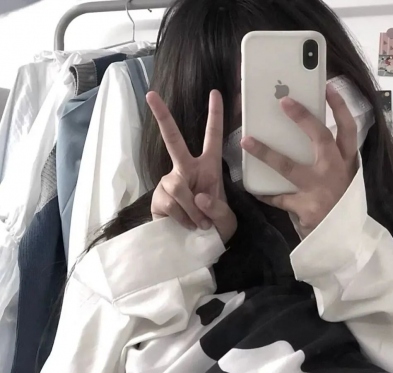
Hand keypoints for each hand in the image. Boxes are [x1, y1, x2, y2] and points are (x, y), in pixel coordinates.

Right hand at [147, 90, 236, 243]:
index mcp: (208, 167)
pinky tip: (186, 224)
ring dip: (191, 210)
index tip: (215, 92)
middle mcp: (186, 169)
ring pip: (177, 186)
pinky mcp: (158, 198)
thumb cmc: (217, 225)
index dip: (214, 116)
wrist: (200, 245)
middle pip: (173, 140)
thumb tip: (197, 196)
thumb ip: (217, 208)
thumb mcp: (226, 218)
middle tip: (151, 95)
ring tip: (199, 224)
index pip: (212, 138)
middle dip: (163, 117)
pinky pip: (169, 203)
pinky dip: (182, 218)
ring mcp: (170, 182)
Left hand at [241, 84, 357, 237]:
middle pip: (321, 138)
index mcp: (346, 161)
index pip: (347, 128)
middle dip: (303, 118)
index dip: (338, 107)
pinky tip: (252, 188)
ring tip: (246, 140)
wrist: (343, 237)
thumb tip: (303, 135)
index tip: (327, 87)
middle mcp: (336, 171)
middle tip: (284, 101)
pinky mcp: (306, 207)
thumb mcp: (339, 176)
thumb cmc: (337, 200)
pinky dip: (264, 193)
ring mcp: (320, 189)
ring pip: (288, 166)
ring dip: (265, 152)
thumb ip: (328, 158)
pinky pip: (278, 198)